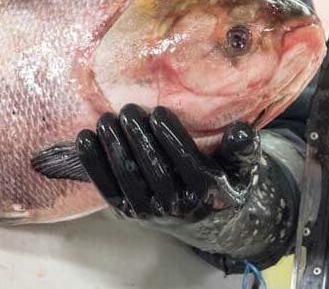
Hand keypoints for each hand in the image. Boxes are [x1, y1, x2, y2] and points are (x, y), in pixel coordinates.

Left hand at [76, 104, 298, 266]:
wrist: (209, 219)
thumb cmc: (224, 180)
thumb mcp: (242, 167)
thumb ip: (243, 148)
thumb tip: (242, 131)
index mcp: (207, 192)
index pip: (187, 162)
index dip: (171, 137)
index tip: (158, 111)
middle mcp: (178, 206)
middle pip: (154, 169)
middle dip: (137, 138)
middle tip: (126, 109)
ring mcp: (150, 212)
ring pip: (129, 178)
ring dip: (113, 148)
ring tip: (106, 120)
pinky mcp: (128, 212)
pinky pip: (108, 188)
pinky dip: (93, 164)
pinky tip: (85, 139)